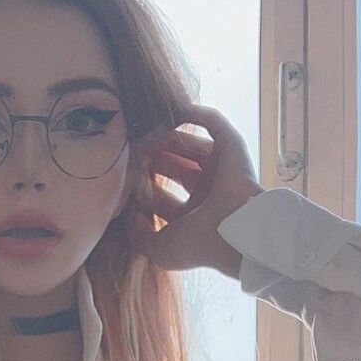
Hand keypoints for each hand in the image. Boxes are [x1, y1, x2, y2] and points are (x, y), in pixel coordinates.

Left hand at [132, 104, 262, 276]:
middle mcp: (207, 191)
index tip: (126, 183)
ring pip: (188, 145)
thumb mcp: (162, 249)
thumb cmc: (200, 243)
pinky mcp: (232, 146)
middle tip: (133, 156)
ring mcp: (220, 168)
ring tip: (145, 138)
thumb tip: (129, 221)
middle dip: (152, 161)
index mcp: (193, 216)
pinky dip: (195, 114)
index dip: (143, 190)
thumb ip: (141, 239)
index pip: (162, 199)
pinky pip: (214, 122)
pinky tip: (173, 110)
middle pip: (174, 168)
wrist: (234, 230)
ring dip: (165, 139)